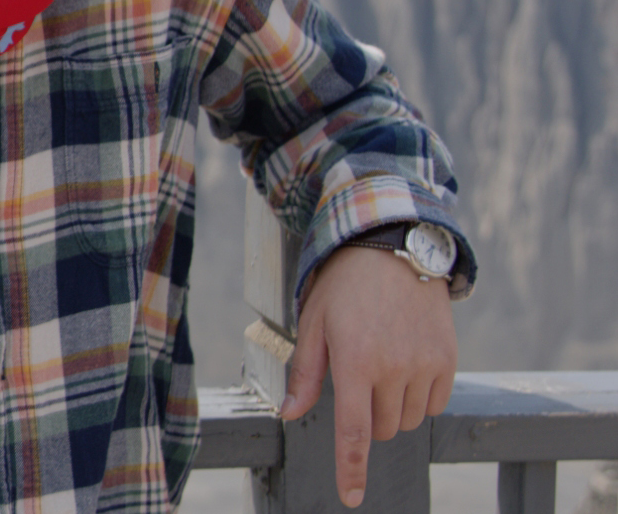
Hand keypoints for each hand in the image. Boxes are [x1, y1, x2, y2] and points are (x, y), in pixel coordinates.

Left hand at [280, 244, 456, 507]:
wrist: (395, 249)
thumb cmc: (344, 286)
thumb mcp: (314, 324)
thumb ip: (306, 374)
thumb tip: (290, 414)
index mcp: (354, 362)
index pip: (354, 431)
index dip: (351, 468)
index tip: (350, 497)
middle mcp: (394, 368)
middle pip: (381, 429)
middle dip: (366, 416)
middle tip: (357, 377)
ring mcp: (425, 366)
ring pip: (407, 420)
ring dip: (392, 408)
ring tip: (381, 364)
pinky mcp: (448, 361)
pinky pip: (434, 404)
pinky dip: (419, 398)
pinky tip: (406, 364)